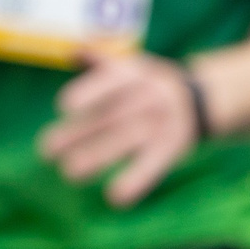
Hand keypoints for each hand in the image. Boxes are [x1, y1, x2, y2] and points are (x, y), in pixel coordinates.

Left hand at [38, 51, 199, 207]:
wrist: (203, 97)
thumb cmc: (148, 82)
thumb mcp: (130, 64)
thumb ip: (99, 59)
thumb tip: (72, 50)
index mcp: (132, 74)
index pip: (109, 82)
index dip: (88, 93)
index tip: (63, 106)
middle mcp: (147, 96)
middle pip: (110, 116)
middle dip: (78, 134)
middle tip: (46, 151)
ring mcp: (160, 123)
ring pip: (127, 141)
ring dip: (98, 158)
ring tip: (69, 172)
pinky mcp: (172, 147)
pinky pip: (153, 165)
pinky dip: (135, 181)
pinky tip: (116, 198)